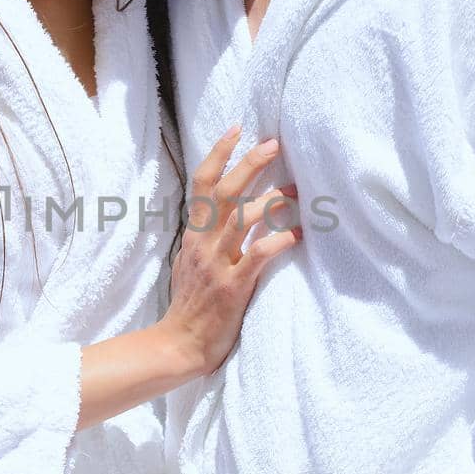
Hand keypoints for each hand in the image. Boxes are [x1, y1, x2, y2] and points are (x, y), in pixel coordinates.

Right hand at [160, 126, 301, 377]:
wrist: (179, 344)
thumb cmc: (191, 305)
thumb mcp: (191, 262)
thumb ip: (206, 237)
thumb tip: (226, 215)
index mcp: (194, 235)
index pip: (203, 184)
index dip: (219, 154)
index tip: (237, 129)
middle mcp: (203, 244)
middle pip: (223, 192)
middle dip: (249, 164)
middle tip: (274, 144)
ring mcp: (216, 264)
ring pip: (241, 219)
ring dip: (269, 201)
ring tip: (294, 190)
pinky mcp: (232, 287)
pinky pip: (257, 256)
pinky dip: (277, 241)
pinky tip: (295, 235)